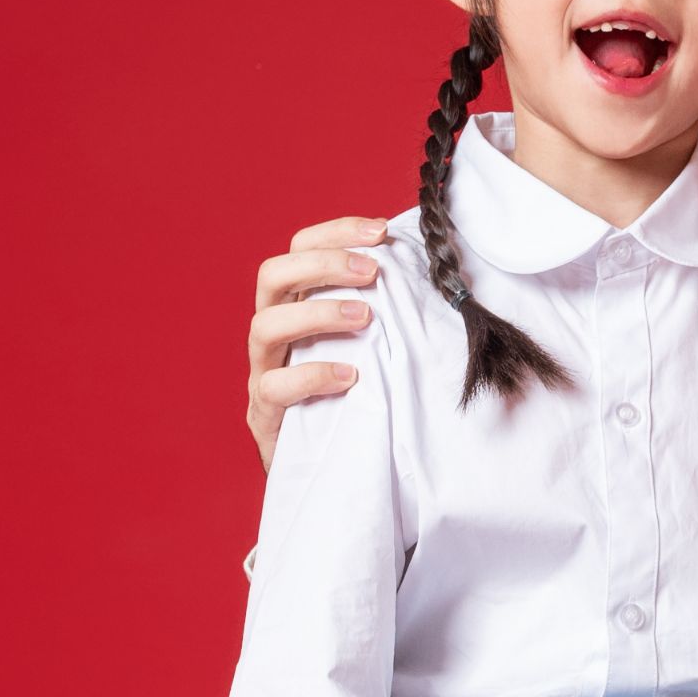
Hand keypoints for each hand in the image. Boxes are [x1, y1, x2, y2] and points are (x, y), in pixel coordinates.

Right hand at [247, 217, 393, 470]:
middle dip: (322, 264)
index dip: (336, 232)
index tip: (380, 230)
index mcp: (296, 304)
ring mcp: (263, 371)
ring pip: (265, 326)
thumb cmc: (358, 395)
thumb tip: (434, 267)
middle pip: (272, 276)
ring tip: (365, 318)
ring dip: (317, 314)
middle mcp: (273, 332)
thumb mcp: (374, 344)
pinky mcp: (264, 415)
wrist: (333, 467)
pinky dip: (312, 376)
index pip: (300, 249)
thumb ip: (387, 308)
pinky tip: (350, 376)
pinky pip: (274, 387)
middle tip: (371, 272)